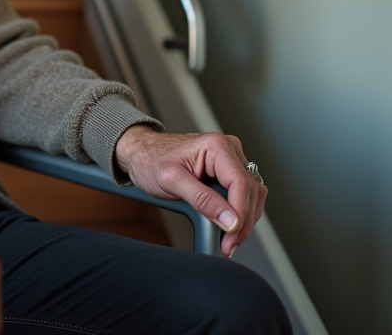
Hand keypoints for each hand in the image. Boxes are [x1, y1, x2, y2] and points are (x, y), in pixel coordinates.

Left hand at [113, 125, 266, 257]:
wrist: (140, 152)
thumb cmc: (150, 160)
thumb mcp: (171, 181)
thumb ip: (202, 200)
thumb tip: (230, 220)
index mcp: (217, 146)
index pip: (242, 184)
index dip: (241, 215)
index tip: (231, 237)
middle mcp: (229, 149)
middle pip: (251, 192)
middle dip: (243, 223)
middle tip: (229, 245)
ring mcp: (230, 159)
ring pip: (251, 195)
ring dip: (243, 220)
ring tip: (228, 240)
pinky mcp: (227, 170)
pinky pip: (242, 194)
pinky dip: (237, 213)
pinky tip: (227, 227)